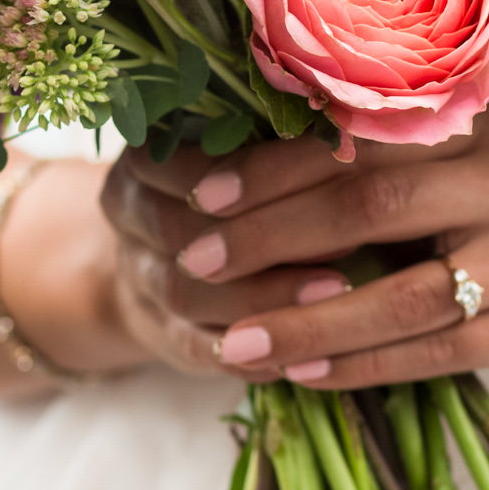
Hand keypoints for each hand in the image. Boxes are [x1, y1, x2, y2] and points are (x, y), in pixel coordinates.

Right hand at [99, 133, 361, 377]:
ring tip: (336, 296)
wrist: (173, 250)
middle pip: (183, 230)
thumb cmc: (239, 185)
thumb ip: (288, 146)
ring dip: (263, 299)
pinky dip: (248, 354)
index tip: (340, 177)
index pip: (196, 162)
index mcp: (147, 155)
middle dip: (266, 240)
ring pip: (187, 294)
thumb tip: (359, 135)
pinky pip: (194, 348)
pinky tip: (301, 352)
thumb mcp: (250, 150)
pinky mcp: (160, 331)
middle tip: (352, 241)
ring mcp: (137, 275)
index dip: (262, 175)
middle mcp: (129, 210)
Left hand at [106, 98, 488, 388]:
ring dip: (309, 319)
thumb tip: (286, 159)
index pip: (359, 136)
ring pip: (399, 291)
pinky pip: (442, 349)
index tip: (198, 185)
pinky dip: (370, 362)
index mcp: (480, 123)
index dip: (272, 161)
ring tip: (234, 341)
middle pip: (368, 202)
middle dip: (271, 233)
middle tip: (193, 259)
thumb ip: (417, 148)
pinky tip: (309, 375)